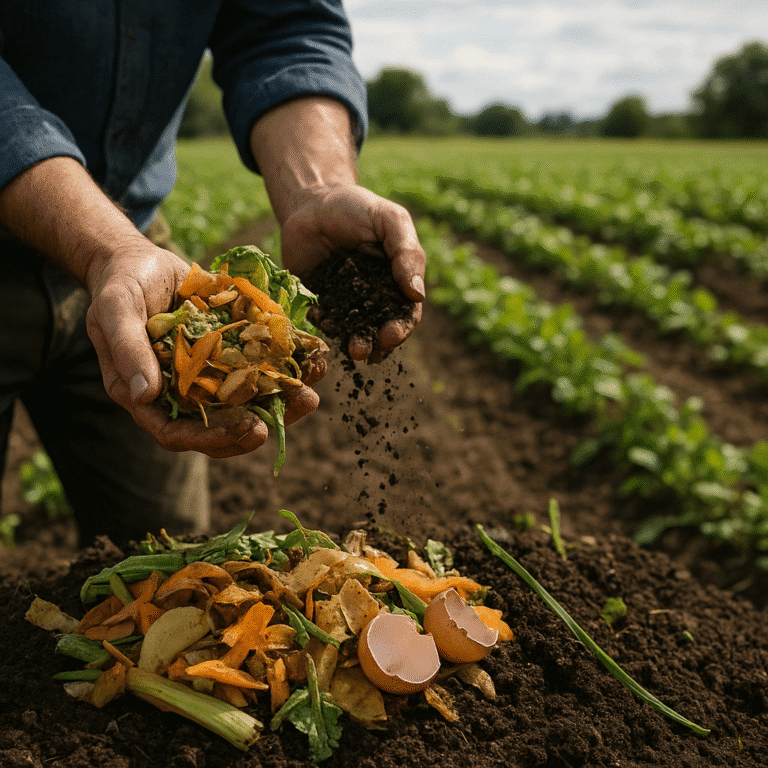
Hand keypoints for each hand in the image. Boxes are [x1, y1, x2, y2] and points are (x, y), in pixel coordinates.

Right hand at [84, 242, 319, 457]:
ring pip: (247, 401)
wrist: (140, 261)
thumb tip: (144, 394)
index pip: (178, 433)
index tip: (250, 431)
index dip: (213, 439)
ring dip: (282, 400)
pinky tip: (312, 358)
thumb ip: (129, 349)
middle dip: (262, 423)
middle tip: (297, 409)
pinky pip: (259, 367)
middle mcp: (183, 393)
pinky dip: (286, 366)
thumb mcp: (116, 310)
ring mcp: (209, 375)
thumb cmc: (120, 286)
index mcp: (148, 397)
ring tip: (311, 393)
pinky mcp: (229, 353)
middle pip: (222, 425)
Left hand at [280, 183, 425, 362]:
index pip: (405, 313)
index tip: (390, 335)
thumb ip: (406, 253)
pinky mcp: (319, 299)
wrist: (311, 200)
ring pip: (353, 330)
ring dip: (353, 342)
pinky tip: (320, 319)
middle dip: (375, 343)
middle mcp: (373, 296)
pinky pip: (324, 318)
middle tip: (365, 351)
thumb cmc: (357, 207)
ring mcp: (345, 300)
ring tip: (351, 350)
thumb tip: (417, 294)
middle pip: (379, 329)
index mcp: (396, 281)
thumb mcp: (389, 220)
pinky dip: (323, 323)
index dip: (401, 328)